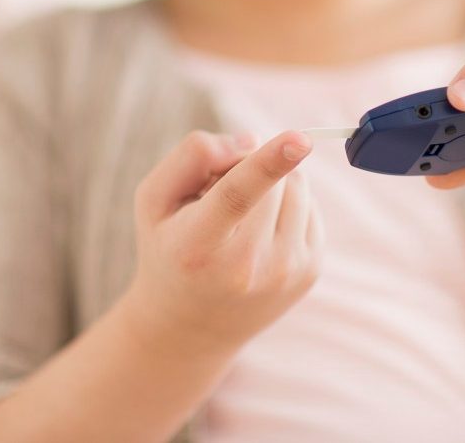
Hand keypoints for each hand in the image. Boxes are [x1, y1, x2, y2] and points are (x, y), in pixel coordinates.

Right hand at [121, 130, 323, 353]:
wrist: (191, 326)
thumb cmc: (168, 248)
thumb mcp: (153, 200)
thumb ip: (191, 157)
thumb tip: (253, 140)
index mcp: (197, 246)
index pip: (236, 196)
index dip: (269, 163)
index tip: (300, 138)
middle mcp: (246, 266)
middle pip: (273, 180)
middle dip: (249, 166)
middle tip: (217, 195)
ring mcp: (284, 273)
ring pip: (298, 187)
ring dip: (273, 183)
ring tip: (239, 217)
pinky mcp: (310, 272)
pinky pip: (310, 206)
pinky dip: (287, 204)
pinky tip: (259, 232)